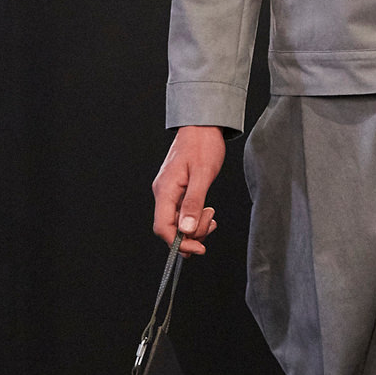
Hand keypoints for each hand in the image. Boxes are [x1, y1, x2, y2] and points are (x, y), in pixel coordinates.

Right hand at [152, 125, 226, 255]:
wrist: (202, 126)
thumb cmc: (203, 145)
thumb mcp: (203, 174)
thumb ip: (194, 202)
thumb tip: (187, 230)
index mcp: (165, 190)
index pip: (163, 227)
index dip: (179, 243)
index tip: (199, 248)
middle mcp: (163, 193)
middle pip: (170, 229)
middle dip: (192, 234)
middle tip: (212, 223)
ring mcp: (169, 192)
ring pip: (178, 223)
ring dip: (196, 226)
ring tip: (211, 214)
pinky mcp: (177, 191)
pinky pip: (182, 213)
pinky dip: (195, 218)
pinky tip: (207, 210)